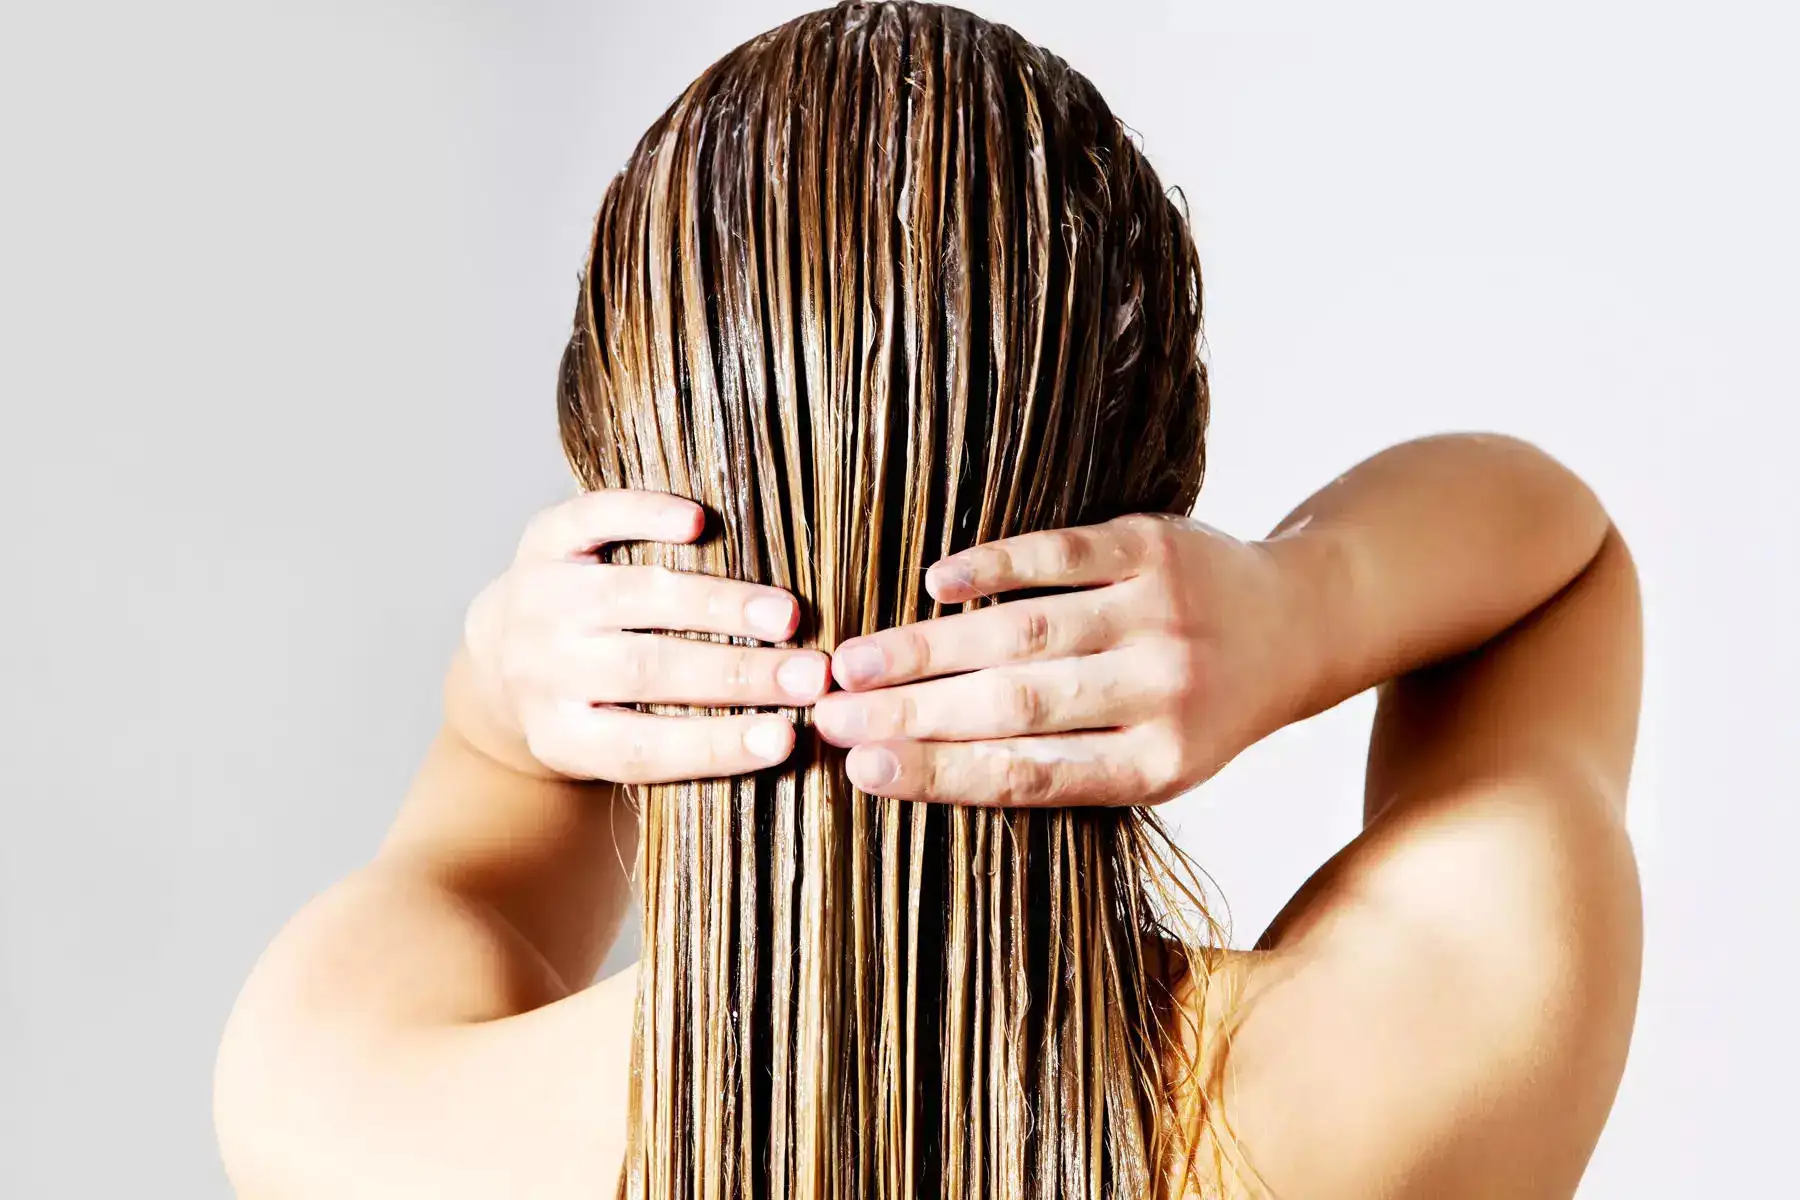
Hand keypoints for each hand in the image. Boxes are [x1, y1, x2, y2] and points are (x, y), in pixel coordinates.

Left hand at [455, 490, 829, 781]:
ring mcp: (540, 599)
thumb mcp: (612, 746)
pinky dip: (644, 516)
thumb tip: (788, 738)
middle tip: (811, 676)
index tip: (787, 739)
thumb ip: (681, 742)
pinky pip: (592, 520)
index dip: (716, 746)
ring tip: (785, 615)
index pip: (643, 748)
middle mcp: (542, 669)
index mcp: (560, 735)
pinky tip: (700, 522)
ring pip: (634, 596)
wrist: (498, 659)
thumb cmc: (589, 710)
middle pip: (647, 671)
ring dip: (717, 605)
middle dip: (737, 674)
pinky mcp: (543, 539)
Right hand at [812, 513, 1315, 805]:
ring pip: (1025, 633)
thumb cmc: (1198, 708)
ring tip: (852, 661)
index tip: (861, 771)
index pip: (1030, 776)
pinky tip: (934, 584)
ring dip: (929, 647)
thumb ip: (1061, 768)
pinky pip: (1062, 555)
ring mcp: (1158, 614)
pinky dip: (993, 567)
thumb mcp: (1153, 761)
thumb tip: (922, 771)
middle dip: (910, 713)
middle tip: (826, 715)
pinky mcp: (1153, 546)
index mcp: (1157, 765)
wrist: (1296, 623)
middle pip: (1015, 706)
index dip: (941, 774)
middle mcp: (1162, 692)